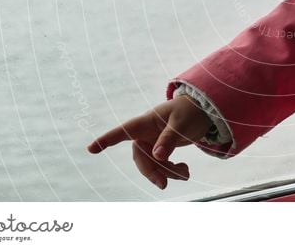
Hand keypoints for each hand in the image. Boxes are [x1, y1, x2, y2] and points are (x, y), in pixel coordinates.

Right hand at [87, 95, 212, 188]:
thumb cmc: (190, 111)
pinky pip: (161, 164)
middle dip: (152, 172)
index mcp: (146, 122)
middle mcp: (146, 133)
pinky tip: (184, 170)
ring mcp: (153, 141)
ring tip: (185, 173)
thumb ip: (169, 139)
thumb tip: (157, 156)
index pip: (123, 131)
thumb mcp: (182, 124)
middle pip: (141, 158)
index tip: (91, 149)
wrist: (204, 110)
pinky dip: (172, 170)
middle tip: (165, 184)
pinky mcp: (161, 148)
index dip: (106, 140)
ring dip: (167, 172)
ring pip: (152, 164)